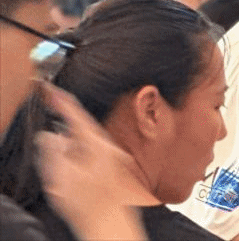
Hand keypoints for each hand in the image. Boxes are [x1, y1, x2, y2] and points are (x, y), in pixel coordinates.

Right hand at [35, 84, 144, 239]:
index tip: (49, 89)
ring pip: (85, 141)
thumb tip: (50, 135)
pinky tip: (73, 174)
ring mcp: (112, 156)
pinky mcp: (113, 167)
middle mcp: (108, 146)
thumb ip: (53, 152)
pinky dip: (78, 156)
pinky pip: (90, 154)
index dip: (60, 99)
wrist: (111, 225)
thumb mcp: (61, 177)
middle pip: (81, 126)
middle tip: (51, 124)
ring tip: (63, 167)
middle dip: (64, 124)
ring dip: (70, 145)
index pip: (76, 113)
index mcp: (96, 142)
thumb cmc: (88, 203)